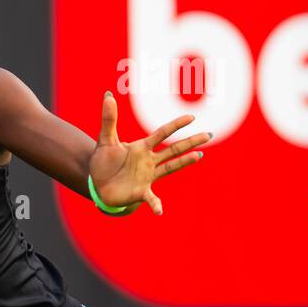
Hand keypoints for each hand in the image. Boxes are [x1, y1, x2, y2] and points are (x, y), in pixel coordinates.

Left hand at [89, 91, 210, 215]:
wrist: (98, 184)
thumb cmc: (104, 162)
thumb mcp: (105, 140)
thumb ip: (108, 119)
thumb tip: (108, 95)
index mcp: (141, 147)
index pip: (161, 133)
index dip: (175, 125)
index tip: (191, 117)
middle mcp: (149, 160)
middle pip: (173, 149)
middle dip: (190, 142)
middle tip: (209, 135)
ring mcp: (148, 176)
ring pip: (171, 167)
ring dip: (184, 162)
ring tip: (199, 157)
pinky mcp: (141, 192)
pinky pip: (152, 199)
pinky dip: (156, 205)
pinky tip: (160, 211)